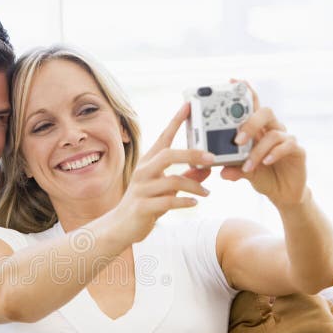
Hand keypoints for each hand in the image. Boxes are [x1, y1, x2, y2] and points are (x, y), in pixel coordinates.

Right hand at [115, 103, 212, 242]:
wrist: (120, 226)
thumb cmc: (144, 204)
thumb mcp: (165, 189)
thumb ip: (185, 177)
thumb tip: (207, 170)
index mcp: (148, 163)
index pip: (163, 137)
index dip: (176, 121)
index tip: (188, 106)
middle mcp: (143, 172)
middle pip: (169, 155)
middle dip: (192, 154)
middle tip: (212, 159)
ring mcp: (142, 189)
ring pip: (173, 181)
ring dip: (195, 186)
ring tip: (207, 192)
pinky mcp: (143, 207)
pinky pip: (169, 202)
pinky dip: (185, 202)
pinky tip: (194, 203)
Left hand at [217, 80, 307, 207]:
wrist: (282, 193)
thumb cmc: (262, 175)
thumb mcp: (243, 172)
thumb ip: (233, 168)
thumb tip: (222, 172)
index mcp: (257, 129)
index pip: (252, 106)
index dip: (246, 91)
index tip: (234, 81)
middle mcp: (272, 129)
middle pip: (265, 112)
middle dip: (249, 123)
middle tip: (236, 140)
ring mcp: (285, 139)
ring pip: (273, 134)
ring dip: (257, 151)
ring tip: (247, 166)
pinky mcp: (297, 151)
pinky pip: (287, 145)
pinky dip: (275, 153)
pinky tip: (266, 162)